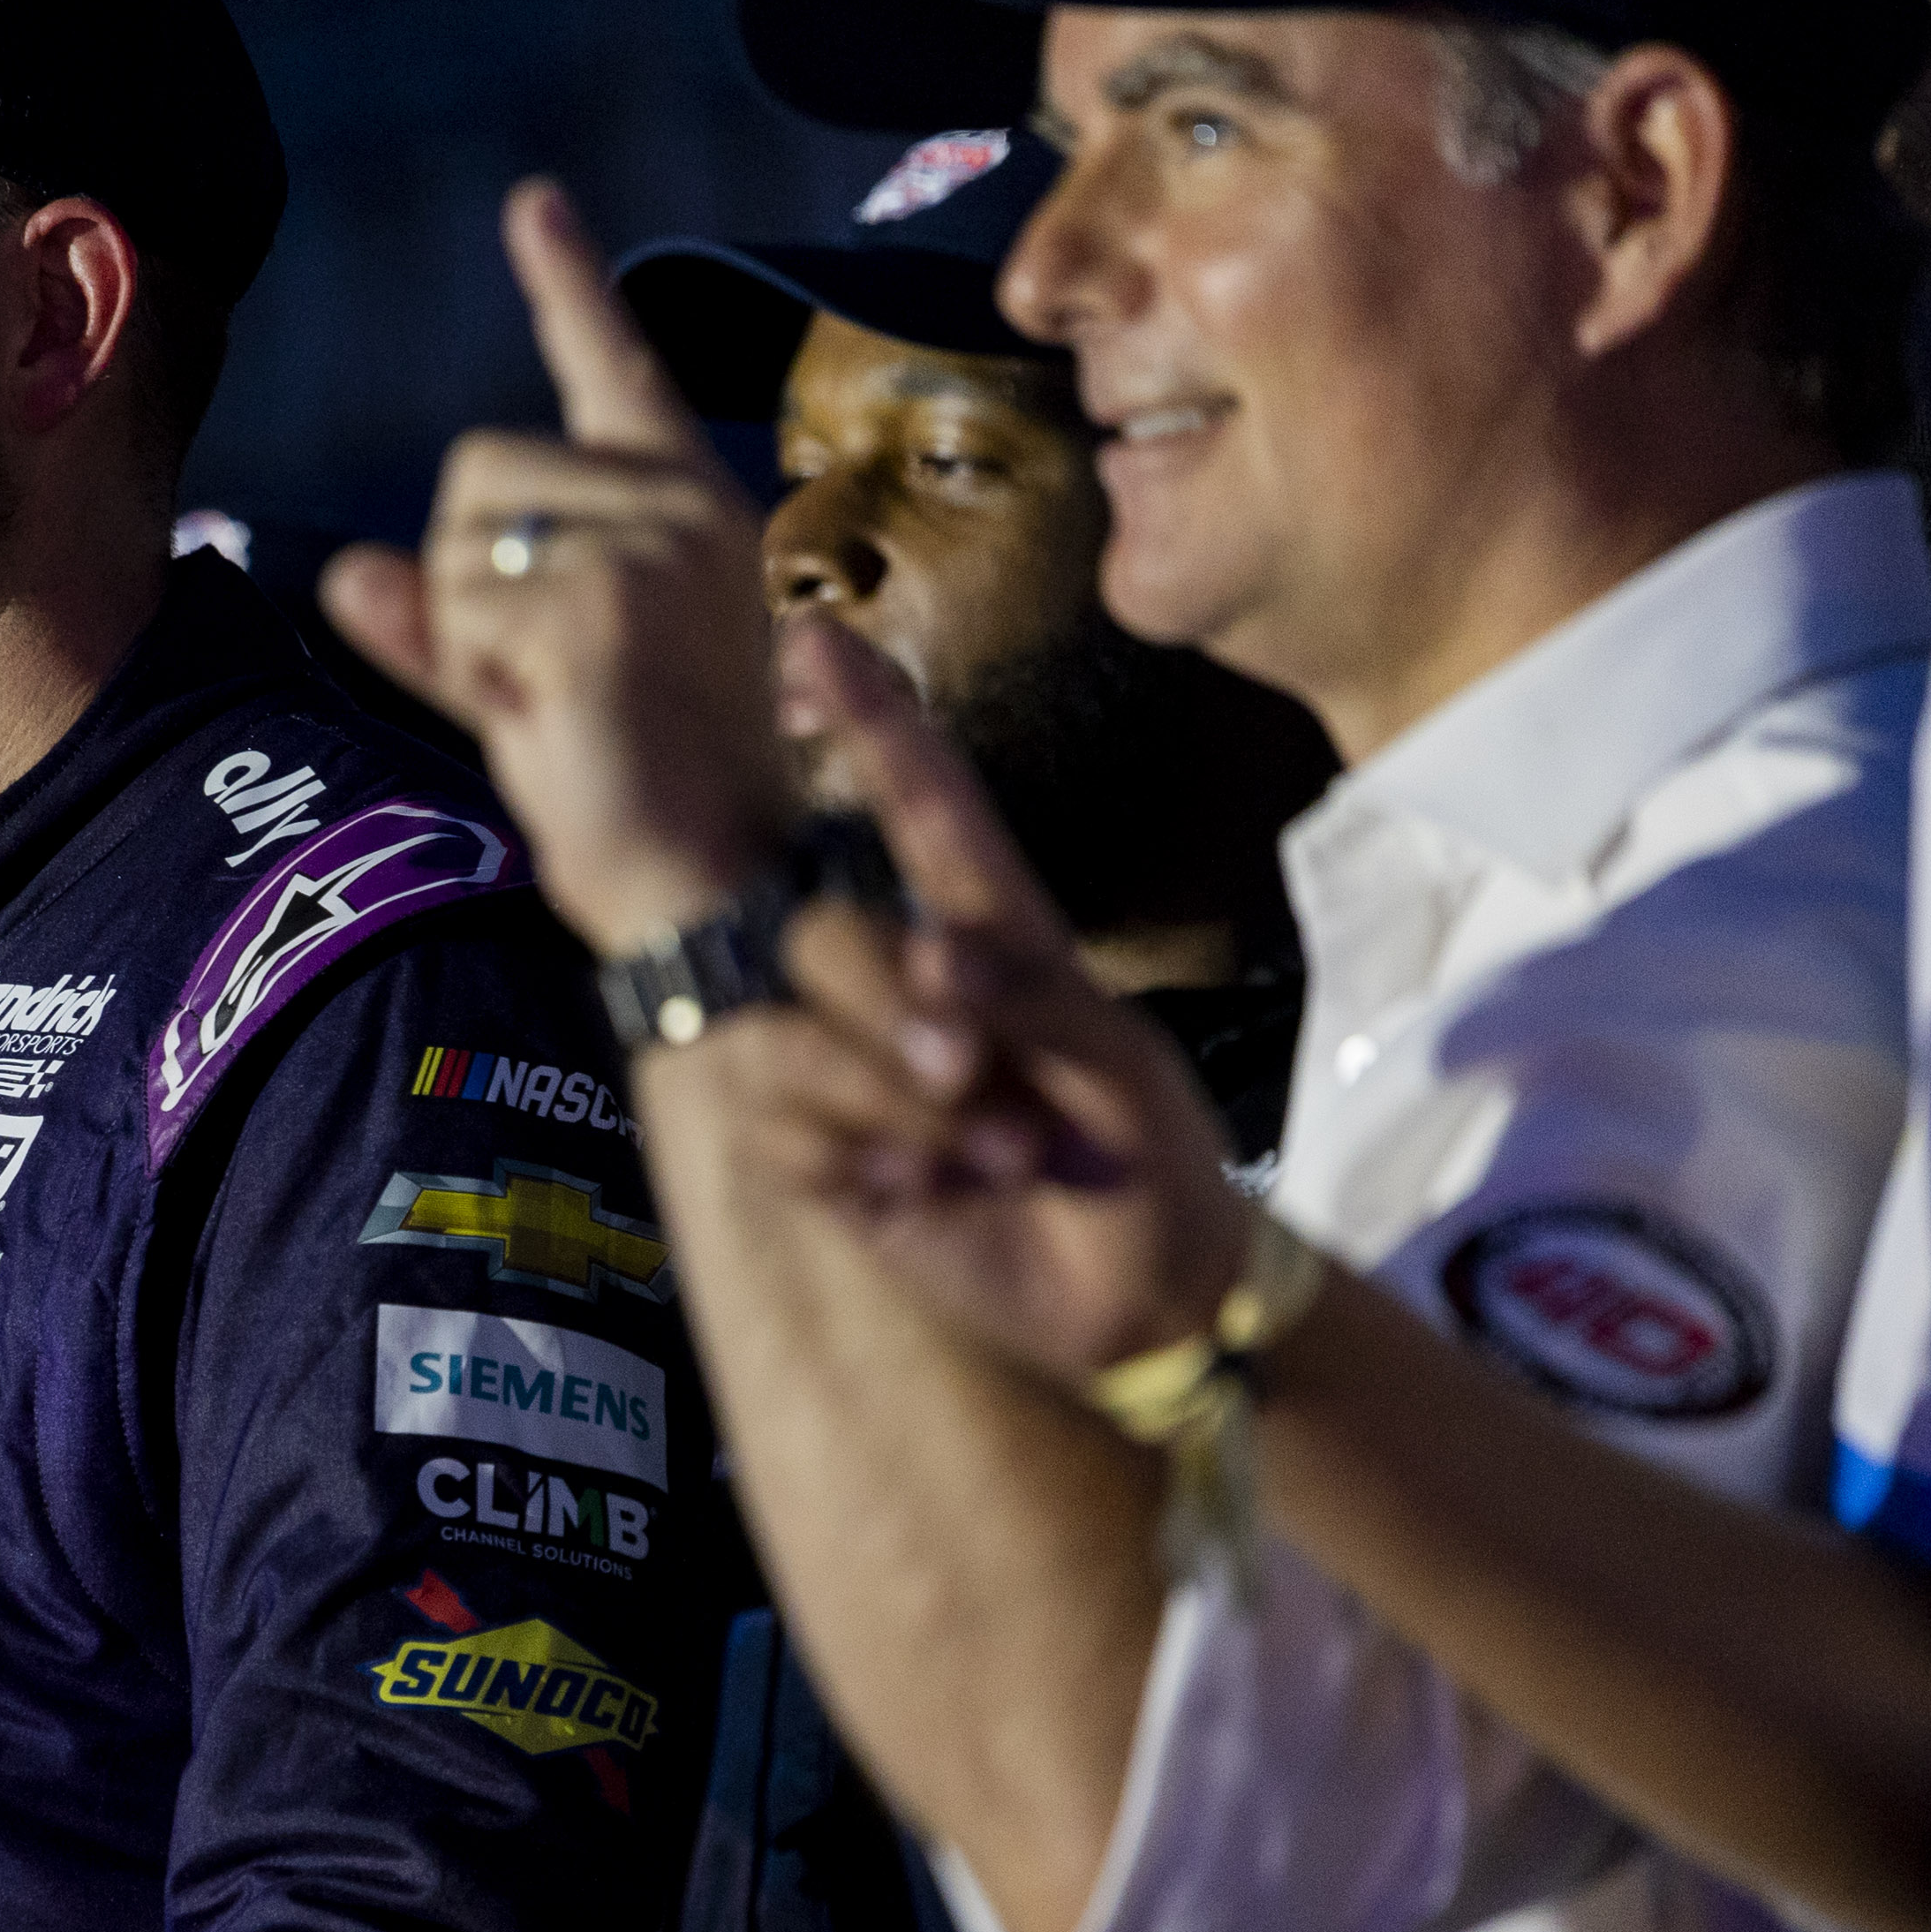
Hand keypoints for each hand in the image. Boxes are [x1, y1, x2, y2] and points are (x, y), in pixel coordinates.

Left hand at [320, 177, 797, 950]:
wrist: (709, 882)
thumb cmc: (637, 792)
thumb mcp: (534, 687)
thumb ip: (447, 624)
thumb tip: (343, 576)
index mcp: (684, 506)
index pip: (612, 368)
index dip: (569, 283)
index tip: (532, 201)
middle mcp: (678, 503)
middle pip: (474, 468)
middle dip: (467, 583)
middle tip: (550, 683)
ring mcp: (646, 546)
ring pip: (453, 539)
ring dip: (466, 637)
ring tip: (558, 705)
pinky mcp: (602, 600)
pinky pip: (454, 610)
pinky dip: (472, 677)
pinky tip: (552, 720)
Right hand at [709, 618, 1249, 1383]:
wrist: (1141, 1295)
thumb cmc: (1151, 1155)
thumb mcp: (1124, 1069)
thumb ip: (1034, 999)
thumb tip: (932, 951)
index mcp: (995, 931)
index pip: (922, 806)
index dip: (871, 720)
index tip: (810, 636)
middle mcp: (911, 982)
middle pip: (824, 933)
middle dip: (885, 1013)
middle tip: (982, 1093)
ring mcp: (862, 1064)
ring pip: (785, 1037)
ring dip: (880, 1105)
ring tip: (986, 1162)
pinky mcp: (831, 1152)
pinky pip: (779, 1130)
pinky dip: (848, 1163)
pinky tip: (919, 1193)